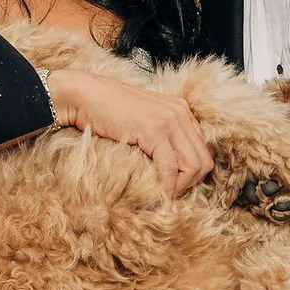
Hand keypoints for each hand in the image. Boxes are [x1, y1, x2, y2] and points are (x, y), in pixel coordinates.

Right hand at [49, 67, 212, 198]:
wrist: (85, 95)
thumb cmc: (108, 110)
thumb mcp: (145, 119)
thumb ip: (162, 133)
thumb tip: (172, 162)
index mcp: (181, 110)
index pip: (203, 148)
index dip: (193, 172)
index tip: (177, 184)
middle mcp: (181, 113)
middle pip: (204, 159)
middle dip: (191, 182)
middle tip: (172, 193)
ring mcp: (169, 121)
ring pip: (193, 166)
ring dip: (181, 186)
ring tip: (166, 194)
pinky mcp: (154, 131)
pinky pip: (170, 167)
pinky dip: (167, 185)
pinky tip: (160, 192)